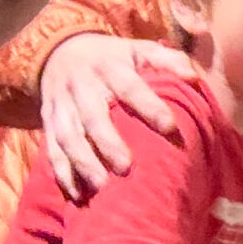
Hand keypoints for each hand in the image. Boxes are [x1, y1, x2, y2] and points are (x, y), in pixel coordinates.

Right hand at [38, 34, 202, 199]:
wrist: (61, 53)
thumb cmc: (113, 57)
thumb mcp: (139, 49)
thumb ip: (168, 60)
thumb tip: (194, 78)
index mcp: (109, 67)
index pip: (129, 86)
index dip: (149, 105)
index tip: (170, 127)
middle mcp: (82, 87)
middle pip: (92, 117)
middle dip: (108, 143)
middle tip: (127, 167)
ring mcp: (61, 106)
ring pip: (68, 137)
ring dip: (83, 163)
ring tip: (101, 186)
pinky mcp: (49, 123)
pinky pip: (51, 150)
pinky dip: (62, 173)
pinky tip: (77, 194)